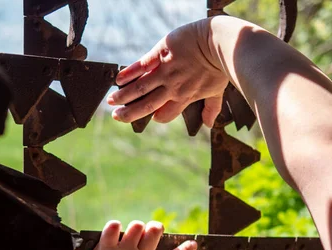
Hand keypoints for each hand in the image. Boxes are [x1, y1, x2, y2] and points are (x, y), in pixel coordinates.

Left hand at [67, 220, 196, 249]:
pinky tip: (113, 229)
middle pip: (155, 231)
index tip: (192, 243)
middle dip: (155, 228)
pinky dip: (113, 226)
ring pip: (137, 226)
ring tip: (129, 233)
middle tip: (150, 232)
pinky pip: (112, 228)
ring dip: (135, 227)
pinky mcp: (106, 249)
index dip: (186, 249)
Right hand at [107, 18, 228, 126]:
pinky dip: (129, 73)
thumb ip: (212, 108)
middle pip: (146, 105)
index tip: (150, 116)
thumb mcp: (218, 90)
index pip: (164, 114)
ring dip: (123, 96)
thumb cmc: (220, 66)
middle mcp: (172, 88)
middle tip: (116, 116)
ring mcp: (165, 71)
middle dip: (129, 113)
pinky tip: (118, 79)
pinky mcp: (160, 54)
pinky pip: (141, 66)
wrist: (218, 42)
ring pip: (140, 88)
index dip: (156, 117)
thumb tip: (209, 124)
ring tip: (111, 101)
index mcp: (184, 97)